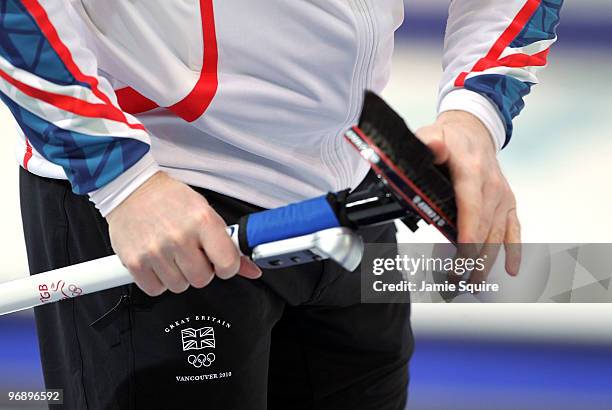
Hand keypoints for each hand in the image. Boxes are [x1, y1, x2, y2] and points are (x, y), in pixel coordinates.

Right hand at [106, 172, 261, 295]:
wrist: (132, 189)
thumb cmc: (170, 200)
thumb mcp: (206, 214)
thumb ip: (229, 245)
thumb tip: (252, 270)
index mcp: (202, 221)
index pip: (228, 264)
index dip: (226, 267)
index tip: (220, 262)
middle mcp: (179, 236)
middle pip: (202, 280)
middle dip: (200, 270)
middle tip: (191, 253)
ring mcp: (156, 251)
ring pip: (179, 286)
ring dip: (178, 275)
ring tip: (172, 253)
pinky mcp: (135, 262)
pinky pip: (156, 289)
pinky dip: (158, 280)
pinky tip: (157, 261)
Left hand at [416, 110, 520, 279]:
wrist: (474, 131)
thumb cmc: (452, 139)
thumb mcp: (433, 134)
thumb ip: (429, 143)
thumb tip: (433, 147)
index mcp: (472, 171)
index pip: (471, 205)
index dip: (467, 231)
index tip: (462, 253)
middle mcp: (491, 186)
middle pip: (484, 227)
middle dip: (471, 255)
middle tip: (457, 278)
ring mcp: (502, 196)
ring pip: (497, 234)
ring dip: (487, 260)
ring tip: (474, 281)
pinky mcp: (507, 203)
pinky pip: (513, 229)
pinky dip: (514, 250)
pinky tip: (511, 269)